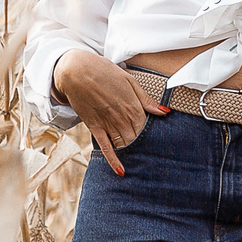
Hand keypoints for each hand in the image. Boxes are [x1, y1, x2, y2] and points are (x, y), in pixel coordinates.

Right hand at [53, 49, 166, 176]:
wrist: (76, 70)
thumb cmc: (104, 72)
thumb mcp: (129, 80)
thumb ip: (146, 99)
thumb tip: (165, 112)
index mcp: (133, 106)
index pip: (147, 128)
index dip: (152, 136)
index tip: (158, 144)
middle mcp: (122, 118)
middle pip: (137, 138)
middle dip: (144, 147)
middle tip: (152, 157)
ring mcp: (108, 124)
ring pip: (124, 144)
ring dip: (132, 153)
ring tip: (141, 162)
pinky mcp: (95, 127)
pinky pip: (106, 147)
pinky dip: (114, 160)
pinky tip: (121, 171)